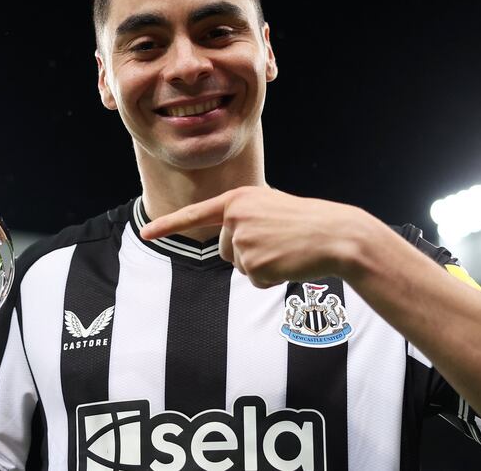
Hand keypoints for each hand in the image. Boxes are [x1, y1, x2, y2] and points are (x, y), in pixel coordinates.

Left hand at [140, 186, 377, 286]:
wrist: (336, 234)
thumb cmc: (307, 221)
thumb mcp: (271, 206)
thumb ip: (245, 216)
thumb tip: (231, 242)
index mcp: (237, 200)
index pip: (195, 215)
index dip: (168, 226)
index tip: (144, 235)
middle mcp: (234, 218)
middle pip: (224, 251)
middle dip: (247, 253)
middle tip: (278, 241)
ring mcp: (243, 242)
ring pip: (240, 267)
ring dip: (261, 266)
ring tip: (286, 250)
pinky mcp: (254, 266)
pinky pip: (254, 281)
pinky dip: (271, 278)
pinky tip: (288, 263)